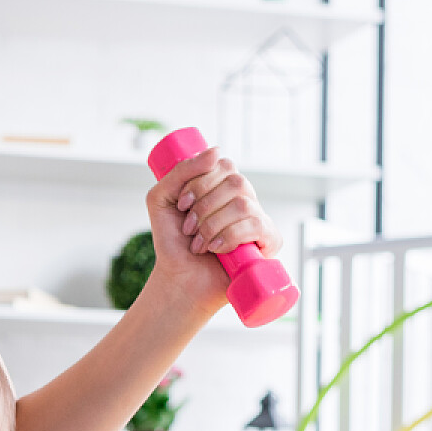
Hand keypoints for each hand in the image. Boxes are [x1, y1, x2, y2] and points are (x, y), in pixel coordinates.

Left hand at [143, 145, 281, 318]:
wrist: (180, 279)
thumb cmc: (172, 242)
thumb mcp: (162, 199)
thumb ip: (179, 172)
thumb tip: (217, 151)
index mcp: (223, 185)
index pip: (223, 165)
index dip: (200, 182)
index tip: (181, 205)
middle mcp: (244, 198)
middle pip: (235, 182)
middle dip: (204, 207)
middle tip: (188, 229)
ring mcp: (258, 219)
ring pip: (243, 205)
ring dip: (212, 226)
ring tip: (199, 244)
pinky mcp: (269, 242)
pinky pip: (258, 226)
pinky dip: (231, 237)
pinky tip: (216, 249)